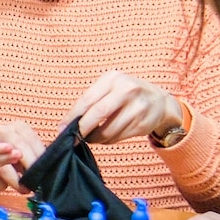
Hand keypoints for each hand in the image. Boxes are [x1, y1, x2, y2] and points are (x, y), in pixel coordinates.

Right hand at [0, 121, 45, 192]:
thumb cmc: (11, 149)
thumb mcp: (24, 145)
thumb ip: (35, 153)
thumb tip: (47, 167)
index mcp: (18, 126)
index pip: (30, 142)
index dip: (37, 159)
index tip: (42, 173)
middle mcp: (2, 131)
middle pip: (17, 151)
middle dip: (27, 171)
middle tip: (33, 184)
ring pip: (3, 165)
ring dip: (14, 180)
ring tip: (22, 189)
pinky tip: (4, 185)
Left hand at [58, 70, 182, 143]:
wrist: (158, 101)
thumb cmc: (125, 94)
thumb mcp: (110, 88)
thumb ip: (91, 101)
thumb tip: (68, 123)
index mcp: (113, 78)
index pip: (88, 99)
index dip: (73, 116)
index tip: (62, 128)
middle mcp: (127, 90)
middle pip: (98, 114)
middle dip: (82, 130)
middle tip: (72, 140)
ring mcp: (137, 107)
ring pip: (108, 130)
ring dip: (95, 138)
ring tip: (90, 138)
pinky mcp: (143, 123)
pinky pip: (118, 137)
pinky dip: (108, 140)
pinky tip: (106, 137)